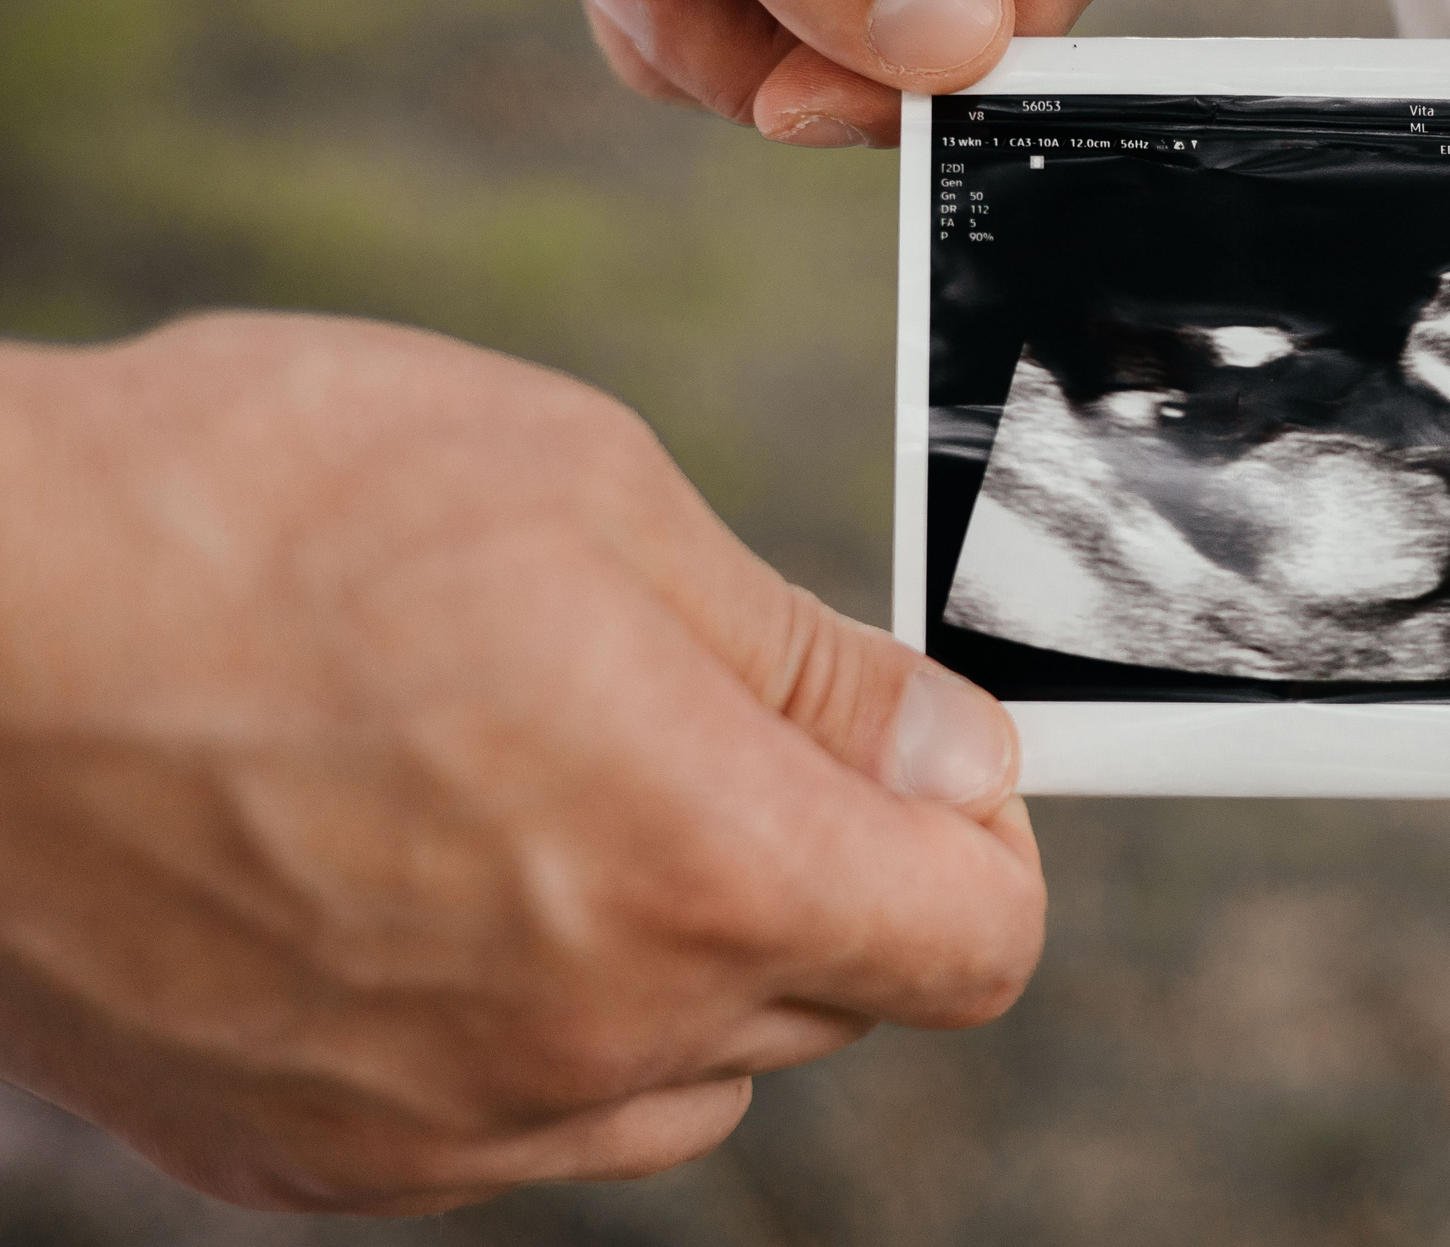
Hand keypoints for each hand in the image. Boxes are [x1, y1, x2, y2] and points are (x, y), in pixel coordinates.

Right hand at [0, 315, 1041, 1212]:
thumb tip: (956, 757)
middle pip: (835, 1001)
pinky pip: (510, 1120)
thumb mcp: (599, 502)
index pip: (978, 942)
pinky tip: (423, 875)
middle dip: (824, 869)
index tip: (922, 763)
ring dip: (678, 953)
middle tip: (702, 726)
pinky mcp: (305, 1155)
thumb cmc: (258, 513)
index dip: (982, 840)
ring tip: (543, 789)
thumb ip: (815, 665)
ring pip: (681, 1076)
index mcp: (704, 873)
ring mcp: (440, 1126)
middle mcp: (590, 1047)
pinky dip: (526, 1016)